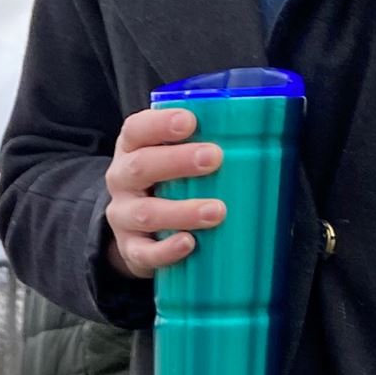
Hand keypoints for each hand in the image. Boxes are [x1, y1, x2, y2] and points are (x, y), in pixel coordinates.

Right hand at [104, 107, 223, 278]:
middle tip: (214, 158)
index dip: (160, 124)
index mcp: (131, 149)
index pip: (137, 129)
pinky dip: (166, 250)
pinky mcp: (130, 249)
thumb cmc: (165, 183)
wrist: (135, 231)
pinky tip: (188, 243)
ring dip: (183, 211)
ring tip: (217, 211)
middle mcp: (122, 180)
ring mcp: (123, 217)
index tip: (190, 121)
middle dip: (177, 161)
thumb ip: (198, 142)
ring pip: (146, 214)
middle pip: (141, 167)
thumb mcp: (171, 157)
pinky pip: (143, 252)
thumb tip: (254, 125)